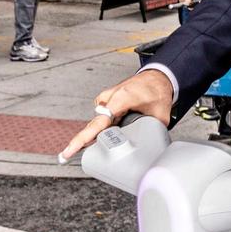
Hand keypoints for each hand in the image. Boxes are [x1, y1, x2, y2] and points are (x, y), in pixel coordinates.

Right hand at [58, 70, 174, 161]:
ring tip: (117, 133)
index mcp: (121, 99)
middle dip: (87, 142)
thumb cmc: (157, 91)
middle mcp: (109, 97)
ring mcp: (106, 98)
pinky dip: (105, 126)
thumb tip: (151, 149)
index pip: (98, 123)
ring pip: (98, 123)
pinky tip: (115, 129)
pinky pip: (101, 118)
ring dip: (103, 132)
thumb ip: (153, 132)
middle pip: (94, 126)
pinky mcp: (106, 100)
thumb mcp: (160, 115)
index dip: (83, 139)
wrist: (156, 77)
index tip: (69, 151)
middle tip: (76, 154)